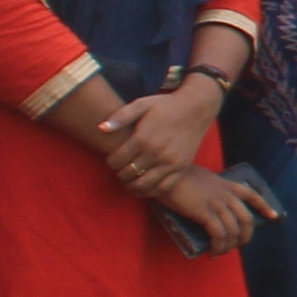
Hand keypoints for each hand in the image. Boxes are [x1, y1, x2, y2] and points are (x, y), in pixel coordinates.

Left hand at [94, 72, 225, 196]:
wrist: (196, 107)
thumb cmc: (165, 105)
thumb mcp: (142, 104)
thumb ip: (120, 116)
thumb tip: (100, 128)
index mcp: (142, 138)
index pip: (116, 161)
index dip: (110, 162)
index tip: (113, 159)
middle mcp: (156, 153)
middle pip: (127, 174)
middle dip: (119, 174)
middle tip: (120, 169)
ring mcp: (170, 162)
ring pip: (143, 185)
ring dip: (132, 185)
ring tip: (129, 180)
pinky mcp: (181, 168)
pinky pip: (163, 188)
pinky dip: (150, 192)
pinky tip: (144, 186)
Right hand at [154, 166, 274, 253]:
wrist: (164, 175)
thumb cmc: (177, 178)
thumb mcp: (202, 180)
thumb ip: (211, 190)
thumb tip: (208, 205)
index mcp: (227, 185)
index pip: (252, 195)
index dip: (264, 207)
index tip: (273, 216)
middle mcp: (226, 195)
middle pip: (246, 219)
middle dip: (245, 236)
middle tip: (238, 246)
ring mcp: (217, 204)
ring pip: (233, 230)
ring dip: (229, 246)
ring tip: (220, 252)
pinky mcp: (205, 213)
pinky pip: (219, 235)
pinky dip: (218, 247)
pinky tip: (212, 253)